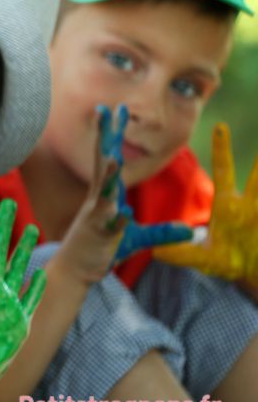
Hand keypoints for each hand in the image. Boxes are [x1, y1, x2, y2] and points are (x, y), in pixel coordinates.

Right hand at [56, 105, 190, 274]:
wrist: (75, 271)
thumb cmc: (102, 249)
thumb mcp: (137, 239)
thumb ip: (162, 232)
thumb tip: (190, 230)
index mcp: (105, 194)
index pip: (109, 158)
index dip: (112, 134)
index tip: (115, 109)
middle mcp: (98, 200)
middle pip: (102, 163)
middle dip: (104, 138)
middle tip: (103, 111)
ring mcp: (98, 217)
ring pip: (103, 192)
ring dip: (108, 176)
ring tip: (114, 159)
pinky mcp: (101, 236)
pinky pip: (111, 226)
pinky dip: (118, 220)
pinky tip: (124, 213)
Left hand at [155, 122, 257, 282]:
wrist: (254, 275)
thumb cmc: (228, 261)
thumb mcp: (203, 258)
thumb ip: (180, 253)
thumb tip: (154, 252)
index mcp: (229, 206)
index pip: (224, 172)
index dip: (222, 150)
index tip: (220, 126)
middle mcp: (251, 206)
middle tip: (242, 134)